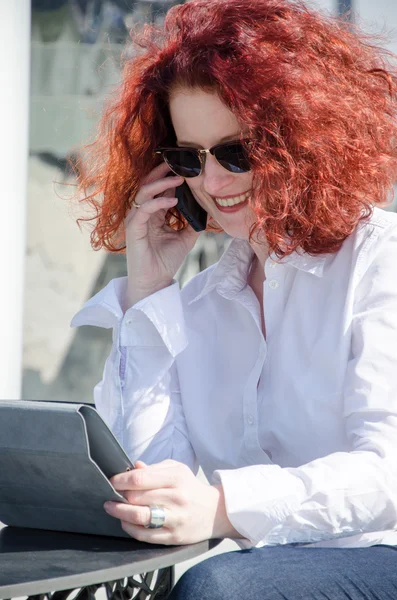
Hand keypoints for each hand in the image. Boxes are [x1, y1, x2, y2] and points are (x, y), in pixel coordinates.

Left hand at [104, 459, 243, 544]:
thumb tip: (133, 466)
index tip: (112, 481)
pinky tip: (124, 522)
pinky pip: (145, 535)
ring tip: (111, 507)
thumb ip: (155, 468)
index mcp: (175, 478)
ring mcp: (175, 518)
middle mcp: (176, 498)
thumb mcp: (177, 470)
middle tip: (111, 493)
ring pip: (139, 516)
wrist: (215, 511)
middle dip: (118, 495)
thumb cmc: (191, 488)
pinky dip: (130, 528)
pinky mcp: (173, 536)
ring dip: (119, 512)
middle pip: (136, 497)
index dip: (120, 480)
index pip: (140, 478)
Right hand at [123, 163, 200, 309]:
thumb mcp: (185, 238)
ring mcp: (136, 219)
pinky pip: (144, 209)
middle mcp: (143, 213)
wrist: (155, 282)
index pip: (160, 188)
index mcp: (153, 213)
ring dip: (162, 183)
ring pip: (144, 192)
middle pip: (149, 183)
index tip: (186, 167)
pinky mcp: (133, 228)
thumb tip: (209, 210)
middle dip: (163, 171)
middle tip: (179, 161)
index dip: (170, 176)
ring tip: (179, 178)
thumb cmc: (166, 261)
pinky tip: (173, 200)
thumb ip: (193, 223)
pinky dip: (158, 202)